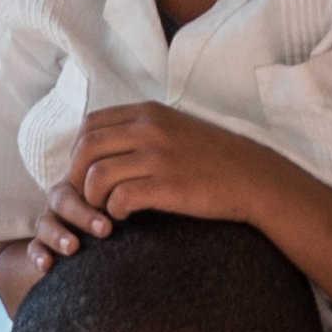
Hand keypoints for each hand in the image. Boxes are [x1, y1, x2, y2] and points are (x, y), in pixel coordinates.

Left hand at [60, 102, 316, 235]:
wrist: (255, 178)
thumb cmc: (214, 159)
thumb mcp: (176, 129)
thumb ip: (142, 130)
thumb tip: (106, 144)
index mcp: (148, 113)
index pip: (90, 125)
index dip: (78, 153)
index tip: (84, 174)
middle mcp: (150, 129)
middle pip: (86, 149)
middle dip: (76, 177)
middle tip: (86, 199)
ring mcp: (159, 157)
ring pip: (97, 176)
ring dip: (92, 199)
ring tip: (105, 211)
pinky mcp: (168, 186)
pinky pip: (120, 198)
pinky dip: (113, 212)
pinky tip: (124, 218)